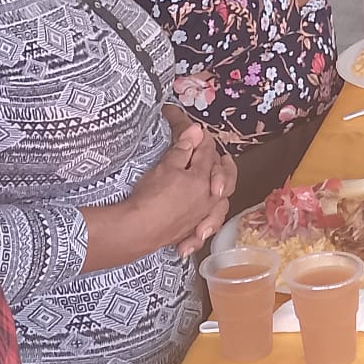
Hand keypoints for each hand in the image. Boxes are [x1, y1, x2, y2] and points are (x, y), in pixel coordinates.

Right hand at [102, 125, 230, 259]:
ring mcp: (200, 217)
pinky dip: (204, 228)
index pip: (207, 155)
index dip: (203, 142)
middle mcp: (208, 200)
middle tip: (224, 160)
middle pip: (224, 180)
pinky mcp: (189, 232)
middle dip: (225, 168)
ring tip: (220, 192)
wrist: (138, 229)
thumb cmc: (152, 196)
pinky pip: (204, 230)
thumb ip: (182, 150)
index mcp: (202, 179)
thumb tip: (196, 131)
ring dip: (221, 197)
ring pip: (220, 206)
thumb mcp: (165, 166)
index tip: (199, 133)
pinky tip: (201, 232)